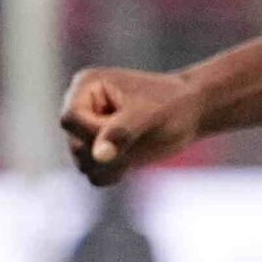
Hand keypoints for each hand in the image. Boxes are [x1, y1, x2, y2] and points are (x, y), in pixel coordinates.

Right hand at [59, 66, 203, 184]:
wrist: (190, 112)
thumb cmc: (171, 105)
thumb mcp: (148, 115)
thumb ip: (121, 133)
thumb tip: (98, 156)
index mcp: (87, 86)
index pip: (70, 120)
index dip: (93, 133)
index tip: (126, 133)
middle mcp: (81, 107)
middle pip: (75, 145)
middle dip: (108, 151)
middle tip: (139, 139)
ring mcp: (88, 131)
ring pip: (83, 164)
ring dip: (112, 165)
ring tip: (138, 147)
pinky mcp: (99, 151)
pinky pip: (95, 175)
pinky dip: (113, 174)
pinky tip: (132, 160)